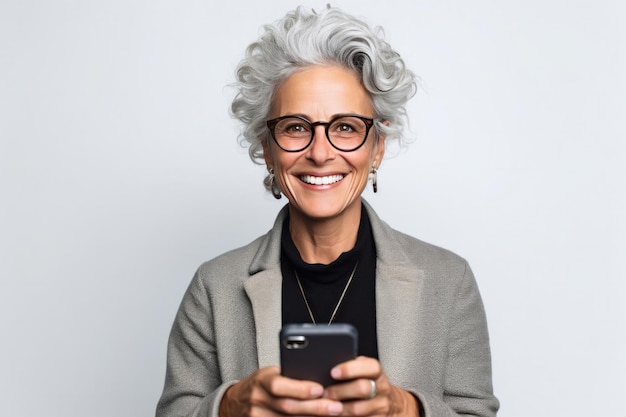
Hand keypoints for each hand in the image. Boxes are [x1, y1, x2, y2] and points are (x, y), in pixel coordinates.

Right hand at [219, 366, 345, 416]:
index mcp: (261, 380)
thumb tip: (321, 378)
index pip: (278, 385)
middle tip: (336, 407)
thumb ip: (290, 376)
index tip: (320, 389)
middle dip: (314, 407)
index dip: (299, 388)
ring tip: (332, 416)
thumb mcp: (271, 374)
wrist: (235, 402)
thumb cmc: (261, 385)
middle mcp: (257, 400)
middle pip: (287, 407)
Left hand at [324, 357, 419, 416]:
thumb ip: (352, 368)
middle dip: (340, 391)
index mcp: (377, 373)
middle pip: (362, 388)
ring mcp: (381, 407)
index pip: (370, 367)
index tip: (333, 372)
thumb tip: (328, 365)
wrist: (389, 404)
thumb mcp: (364, 372)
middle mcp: (382, 389)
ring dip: (338, 408)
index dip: (351, 369)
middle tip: (324, 392)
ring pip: (357, 409)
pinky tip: (333, 415)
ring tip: (325, 406)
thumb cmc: (368, 384)